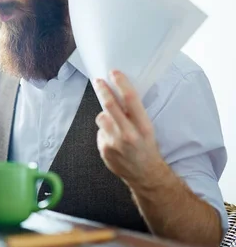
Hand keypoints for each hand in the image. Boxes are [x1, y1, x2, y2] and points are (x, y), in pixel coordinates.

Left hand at [93, 70, 165, 189]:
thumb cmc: (146, 147)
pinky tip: (113, 139)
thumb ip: (134, 114)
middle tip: (99, 81)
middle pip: (110, 105)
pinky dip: (104, 131)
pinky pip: (100, 132)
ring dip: (105, 116)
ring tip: (114, 124)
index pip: (130, 99)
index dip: (121, 83)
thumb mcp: (147, 128)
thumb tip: (119, 92)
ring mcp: (115, 142)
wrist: (145, 174)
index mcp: (144, 126)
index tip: (114, 73)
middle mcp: (129, 134)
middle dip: (103, 90)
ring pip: (101, 117)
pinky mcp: (104, 149)